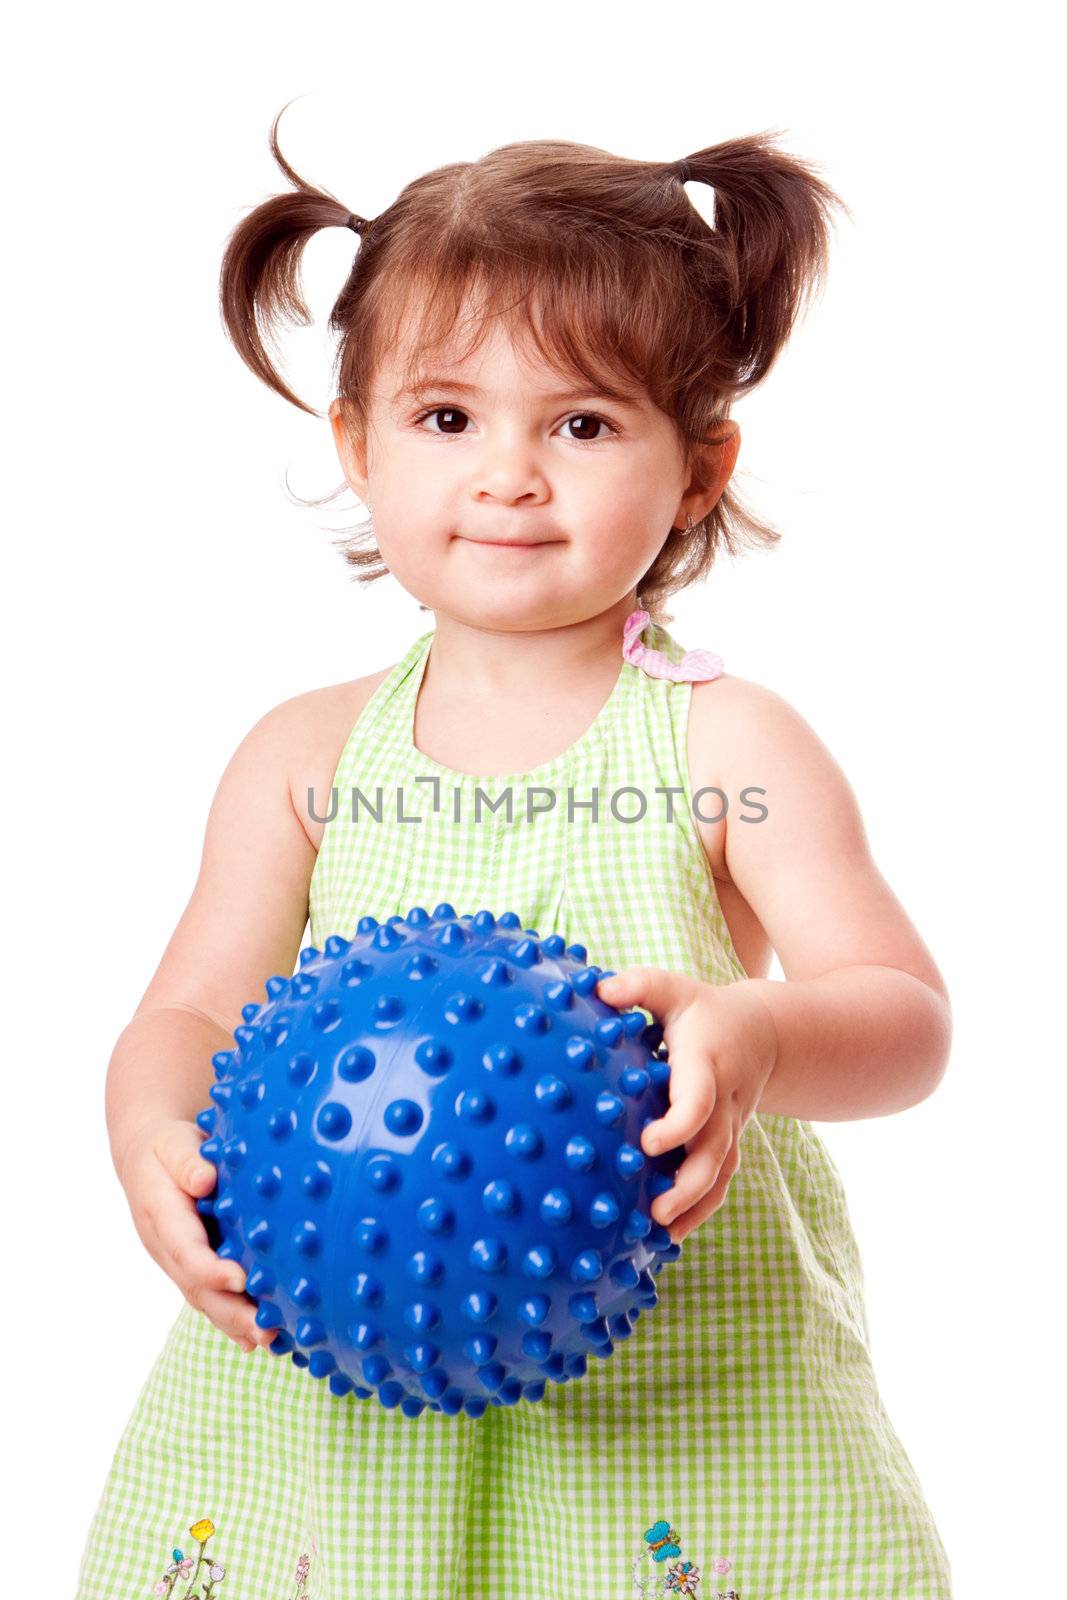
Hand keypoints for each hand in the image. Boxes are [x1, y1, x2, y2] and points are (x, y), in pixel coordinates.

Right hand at [116, 1117, 274, 1353]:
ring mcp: (180, 1263)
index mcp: (161, 1217)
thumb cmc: (167, 1148)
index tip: (240, 1280)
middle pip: (198, 1288)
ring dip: (237, 1324)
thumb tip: (205, 1179)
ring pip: (206, 1300)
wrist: (146, 1161)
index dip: (210, 1269)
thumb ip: (187, 1162)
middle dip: (231, 1312)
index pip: (185, 1250)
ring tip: (271, 1341)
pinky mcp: (194, 1268)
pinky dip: (235, 1321)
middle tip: (265, 1331)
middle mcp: (168, 1249)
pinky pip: (213, 1298)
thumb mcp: (172, 1144)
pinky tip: (262, 1340)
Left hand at [595, 969, 777, 1243]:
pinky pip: (719, 1182)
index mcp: (708, 1065)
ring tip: (661, 1231)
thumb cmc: (704, 1010)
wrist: (765, 1034)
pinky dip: (699, 1210)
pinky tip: (671, 1234)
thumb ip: (640, 985)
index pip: (700, 1100)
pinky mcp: (728, 1144)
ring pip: (720, 1174)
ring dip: (693, 1206)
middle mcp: (726, 1103)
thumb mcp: (676, 989)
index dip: (679, 1124)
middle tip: (655, 1210)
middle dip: (687, 1185)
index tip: (648, 1143)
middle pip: (714, 1152)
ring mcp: (731, 1128)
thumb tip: (598, 988)